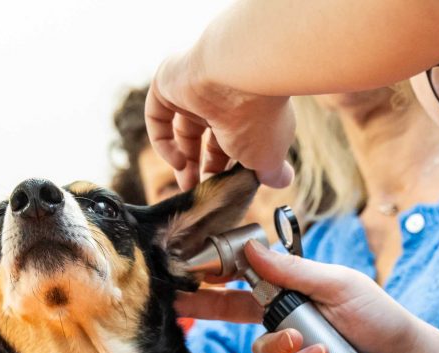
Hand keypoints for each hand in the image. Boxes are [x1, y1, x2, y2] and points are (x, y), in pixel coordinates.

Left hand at [146, 52, 294, 189]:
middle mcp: (222, 99)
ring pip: (183, 130)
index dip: (230, 170)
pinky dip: (163, 144)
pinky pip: (158, 118)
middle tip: (203, 193)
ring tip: (187, 187)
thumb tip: (281, 181)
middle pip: (210, 138)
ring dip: (183, 162)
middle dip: (206, 169)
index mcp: (249, 110)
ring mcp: (193, 90)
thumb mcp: (269, 155)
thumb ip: (271, 171)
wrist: (239, 73)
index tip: (228, 191)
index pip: (237, 143)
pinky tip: (178, 162)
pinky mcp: (167, 84)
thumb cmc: (261, 117)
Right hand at [176, 241, 427, 352]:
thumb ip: (294, 271)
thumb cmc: (379, 317)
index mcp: (295, 287)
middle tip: (183, 303)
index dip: (220, 275)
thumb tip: (253, 248)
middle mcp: (288, 317)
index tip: (192, 271)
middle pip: (236, 312)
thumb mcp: (339, 285)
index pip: (248, 277)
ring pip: (261, 350)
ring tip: (313, 343)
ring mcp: (293, 350)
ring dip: (282, 346)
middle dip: (208, 307)